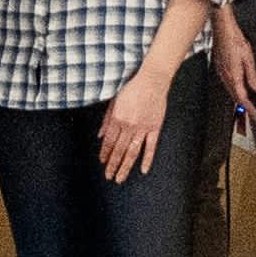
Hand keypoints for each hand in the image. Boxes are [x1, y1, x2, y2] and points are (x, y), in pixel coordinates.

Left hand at [99, 62, 172, 179]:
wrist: (152, 78)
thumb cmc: (131, 86)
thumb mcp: (114, 100)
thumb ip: (106, 119)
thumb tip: (100, 136)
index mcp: (117, 118)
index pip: (109, 142)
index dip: (105, 154)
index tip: (102, 163)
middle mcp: (129, 125)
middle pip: (119, 150)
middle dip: (112, 165)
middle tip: (109, 177)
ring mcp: (143, 128)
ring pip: (132, 152)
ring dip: (125, 166)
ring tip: (120, 178)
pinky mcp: (155, 127)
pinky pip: (151, 147)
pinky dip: (147, 159)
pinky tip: (143, 170)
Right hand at [212, 4, 255, 105]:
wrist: (222, 29)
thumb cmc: (234, 39)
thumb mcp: (248, 57)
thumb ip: (252, 75)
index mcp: (233, 75)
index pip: (241, 97)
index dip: (249, 108)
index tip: (255, 115)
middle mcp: (225, 76)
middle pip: (234, 96)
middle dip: (243, 107)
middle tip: (252, 115)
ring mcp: (221, 72)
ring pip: (230, 91)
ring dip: (238, 99)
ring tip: (246, 105)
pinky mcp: (220, 67)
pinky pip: (227, 84)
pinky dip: (233, 90)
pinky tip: (237, 88)